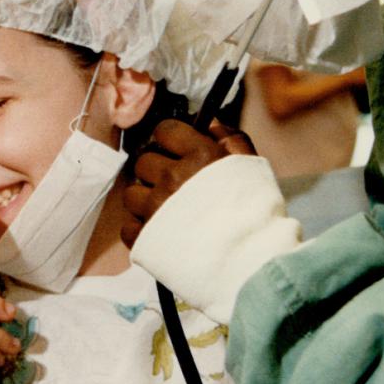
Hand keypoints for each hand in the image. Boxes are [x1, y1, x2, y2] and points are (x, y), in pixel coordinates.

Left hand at [121, 118, 254, 245]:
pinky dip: (140, 229)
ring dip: (145, 199)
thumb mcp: (250, 165)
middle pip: (143, 162)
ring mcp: (156, 209)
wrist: (253, 262)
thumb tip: (207, 121)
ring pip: (131, 194)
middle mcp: (173, 178)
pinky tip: (159, 230)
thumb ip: (229, 137)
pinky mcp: (147, 238)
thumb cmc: (255, 213)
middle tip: (173, 183)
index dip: (170, 138)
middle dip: (156, 169)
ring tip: (165, 209)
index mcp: (199, 156)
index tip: (176, 149)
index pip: (164, 130)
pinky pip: (128, 227)